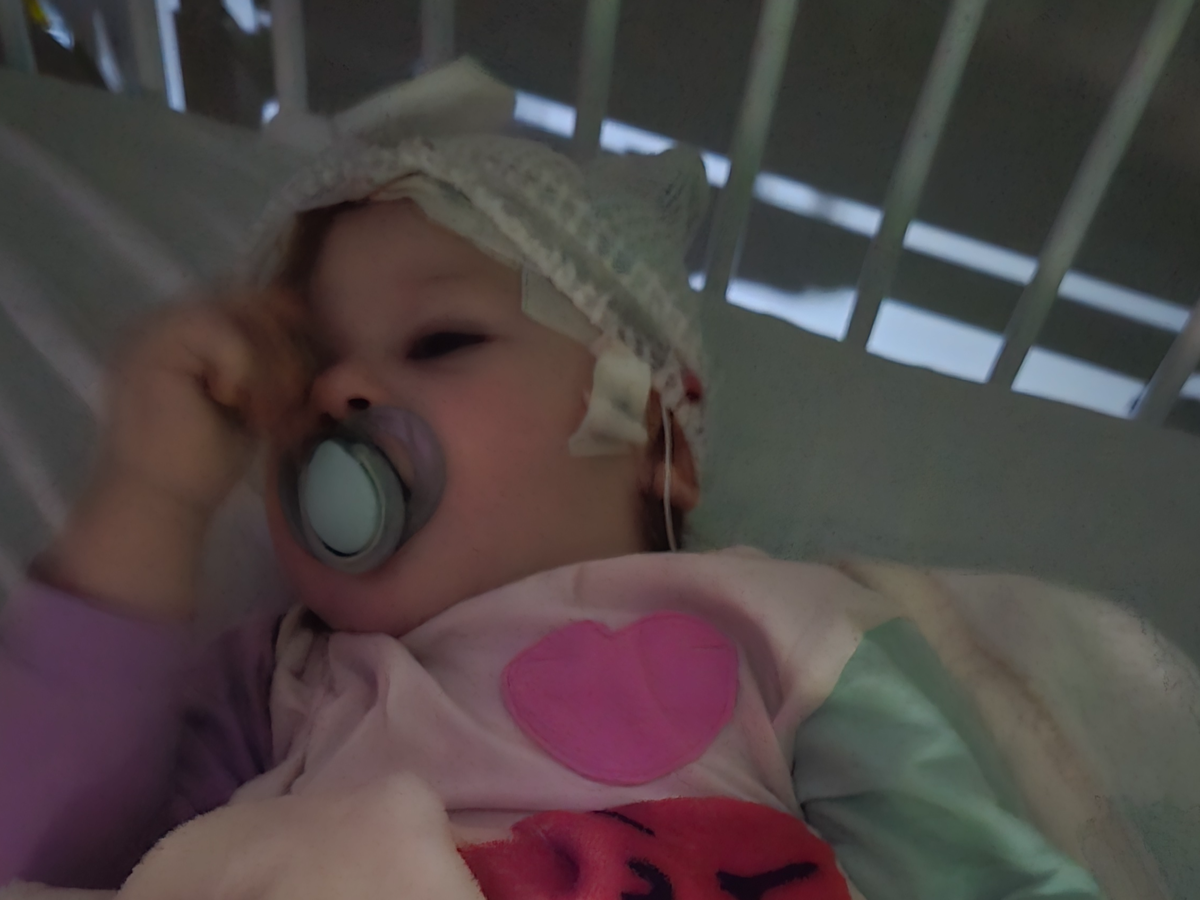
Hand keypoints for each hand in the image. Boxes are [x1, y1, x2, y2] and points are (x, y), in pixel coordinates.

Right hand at [101, 288, 314, 516]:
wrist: (163, 501)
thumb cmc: (205, 458)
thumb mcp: (253, 395)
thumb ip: (268, 357)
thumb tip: (305, 317)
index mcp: (194, 330)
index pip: (260, 302)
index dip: (293, 337)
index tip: (300, 388)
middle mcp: (172, 318)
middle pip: (259, 302)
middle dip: (287, 353)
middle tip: (286, 404)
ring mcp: (158, 326)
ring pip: (244, 314)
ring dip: (269, 367)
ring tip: (260, 411)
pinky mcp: (154, 344)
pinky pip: (223, 332)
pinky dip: (244, 370)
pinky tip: (231, 404)